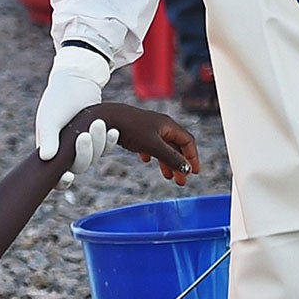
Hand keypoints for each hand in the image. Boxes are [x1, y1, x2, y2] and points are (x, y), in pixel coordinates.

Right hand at [35, 46, 110, 180]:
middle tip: (85, 135)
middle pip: (80, 166)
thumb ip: (47, 138)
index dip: (62, 182)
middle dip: (84, 152)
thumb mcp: (50, 118)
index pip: (55, 176)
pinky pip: (107, 147)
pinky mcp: (99, 138)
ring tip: (98, 123)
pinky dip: (110, 140)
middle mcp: (67, 152)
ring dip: (98, 142)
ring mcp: (84, 146)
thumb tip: (46, 158)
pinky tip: (114, 131)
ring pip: (95, 156)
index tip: (68, 177)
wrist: (76, 81)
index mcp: (51, 150)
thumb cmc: (58, 99)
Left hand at [86, 102, 200, 183]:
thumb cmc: (130, 128)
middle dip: (180, 164)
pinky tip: (147, 160)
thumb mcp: (153, 146)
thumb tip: (187, 169)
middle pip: (177, 146)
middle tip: (181, 181)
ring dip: (167, 162)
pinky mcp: (137, 131)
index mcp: (168, 126)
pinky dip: (153, 155)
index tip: (193, 172)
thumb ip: (171, 158)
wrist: (105, 117)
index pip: (188, 142)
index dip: (193, 157)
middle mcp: (161, 125)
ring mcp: (149, 128)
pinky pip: (150, 145)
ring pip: (164, 147)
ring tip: (167, 176)